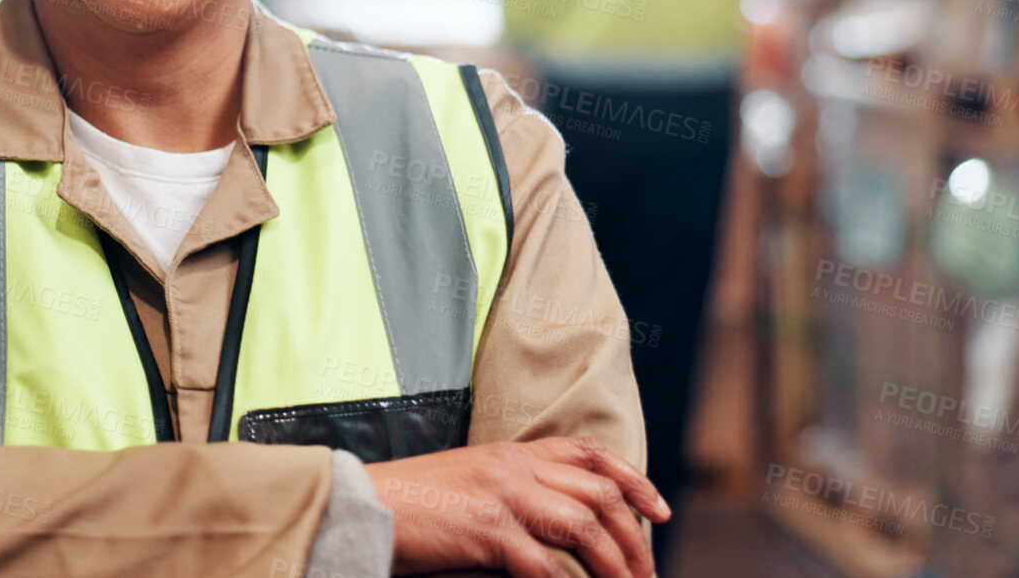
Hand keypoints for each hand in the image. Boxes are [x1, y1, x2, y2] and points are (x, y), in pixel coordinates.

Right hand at [368, 437, 669, 577]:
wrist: (359, 505)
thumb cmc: (408, 506)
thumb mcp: (467, 483)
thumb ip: (512, 493)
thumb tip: (557, 528)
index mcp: (509, 452)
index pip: (588, 453)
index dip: (633, 479)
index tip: (659, 510)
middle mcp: (512, 466)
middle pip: (599, 493)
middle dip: (634, 538)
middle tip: (647, 574)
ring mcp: (501, 495)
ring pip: (585, 527)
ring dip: (614, 567)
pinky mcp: (485, 528)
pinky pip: (545, 566)